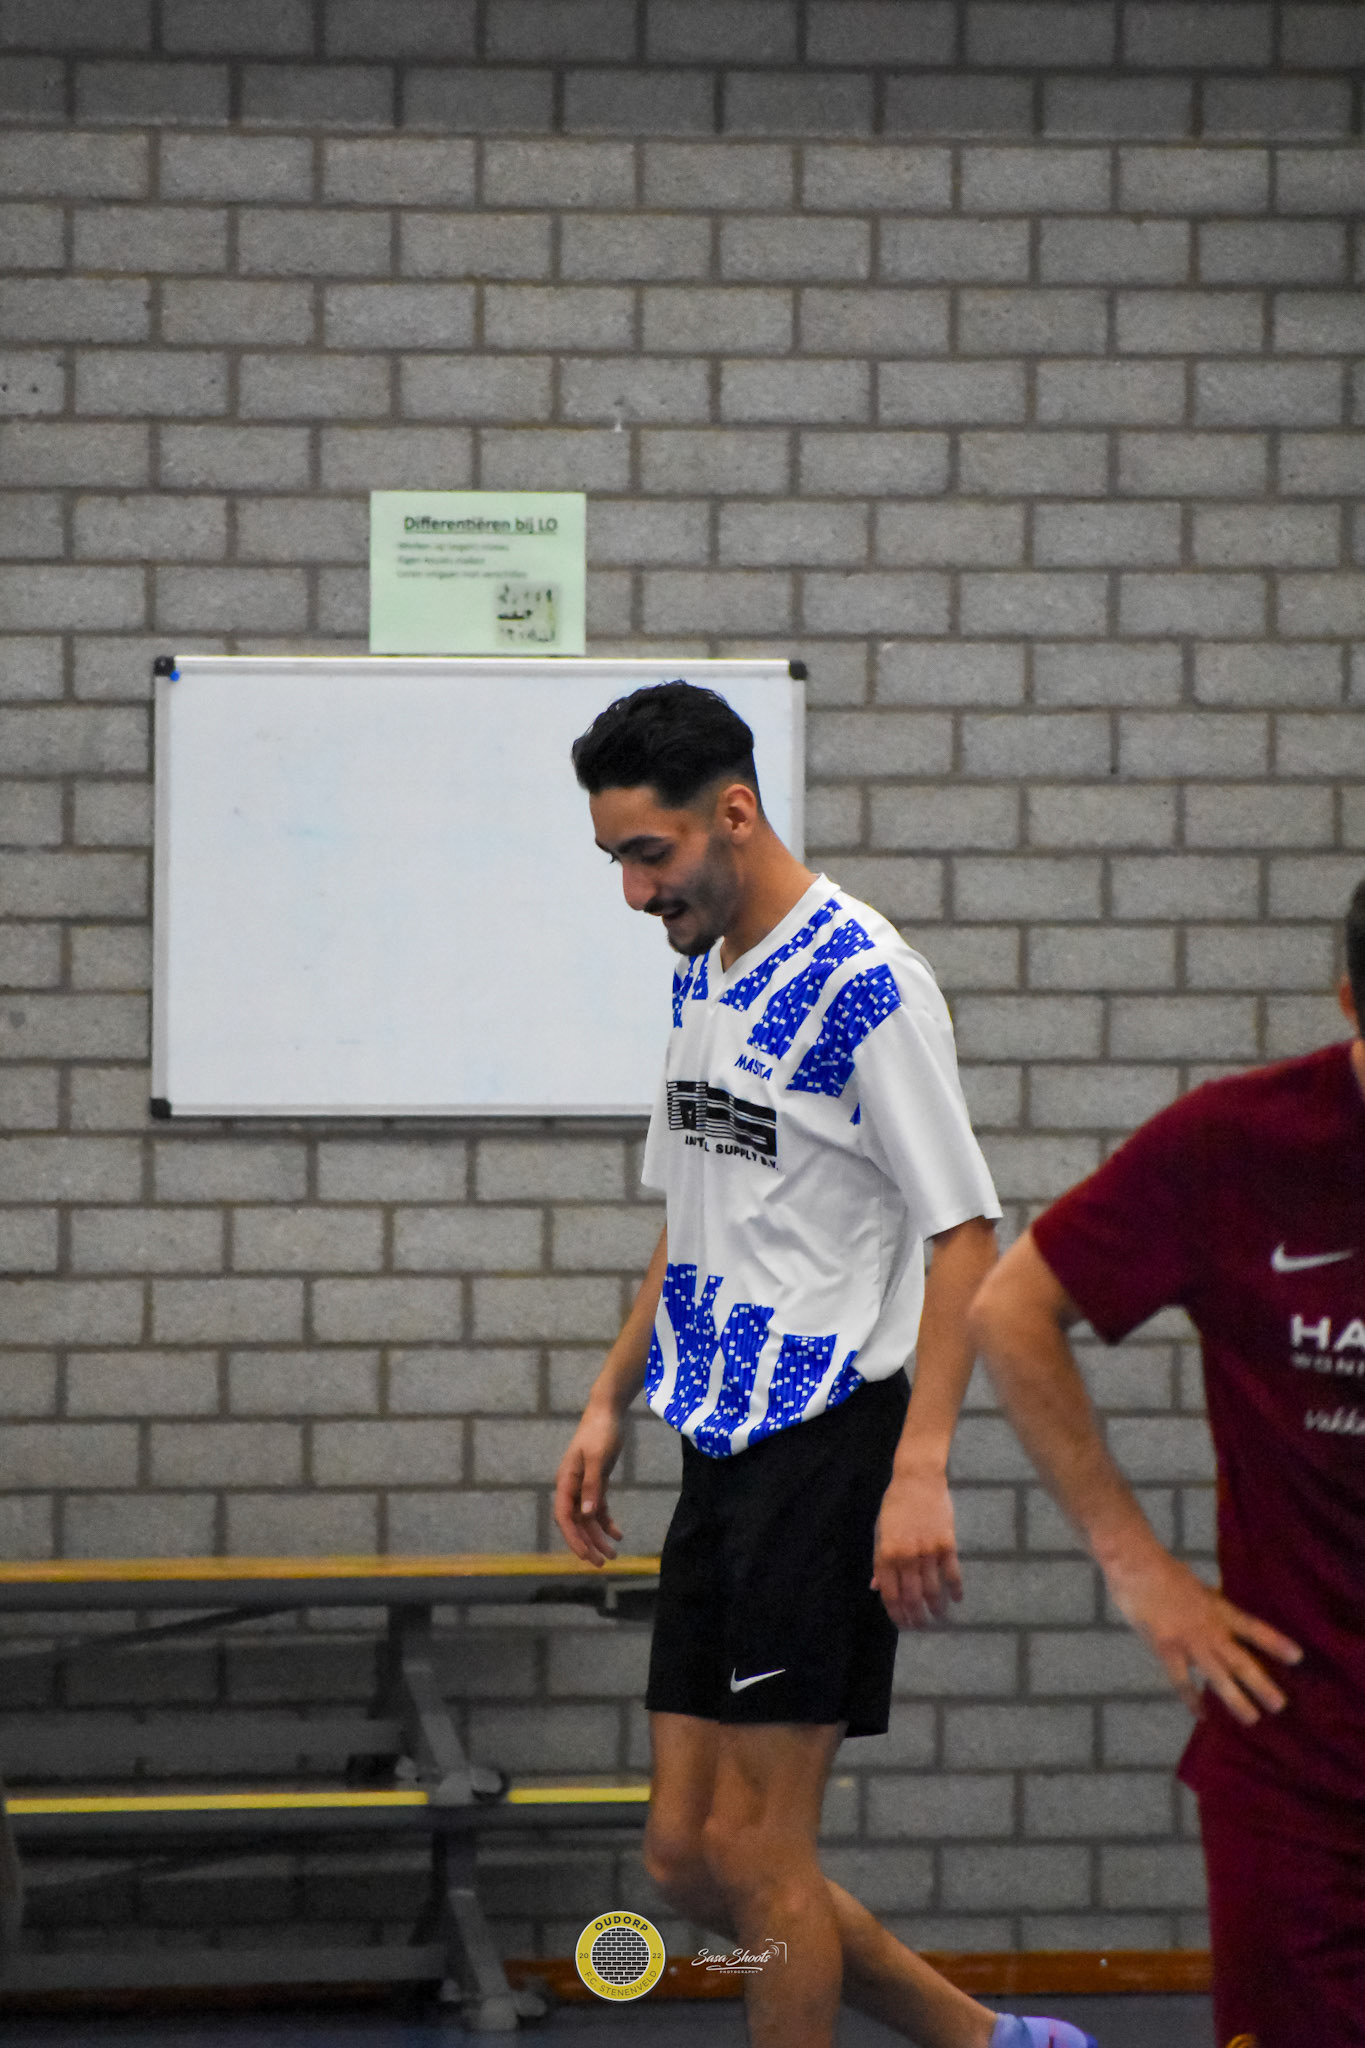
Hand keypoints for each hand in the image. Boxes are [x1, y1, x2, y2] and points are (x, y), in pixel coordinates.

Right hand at [553, 1405, 624, 1565]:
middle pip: (576, 1523)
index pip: (565, 1517)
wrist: (607, 1411)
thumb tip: (586, 1515)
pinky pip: (598, 1508)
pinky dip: (606, 1522)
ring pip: (587, 1519)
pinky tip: (618, 1534)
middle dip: (587, 1544)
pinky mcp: (596, 1482)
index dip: (574, 1539)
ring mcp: (583, 1485)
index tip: (586, 1556)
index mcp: (566, 1481)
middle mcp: (571, 1487)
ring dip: (598, 1537)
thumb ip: (592, 1487)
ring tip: (613, 1555)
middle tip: (602, 1563)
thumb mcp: (599, 1459)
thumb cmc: (601, 1432)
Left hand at [872, 1468, 963, 1628]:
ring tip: (938, 1617)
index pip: (890, 1594)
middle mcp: (906, 1557)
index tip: (902, 1624)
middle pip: (911, 1596)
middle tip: (921, 1626)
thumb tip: (876, 1587)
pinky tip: (957, 1599)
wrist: (918, 1480)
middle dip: (916, 1616)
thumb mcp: (880, 1531)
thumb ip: (879, 1561)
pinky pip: (952, 1573)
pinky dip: (955, 1589)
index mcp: (886, 1554)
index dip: (896, 1613)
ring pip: (933, 1590)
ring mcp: (927, 1552)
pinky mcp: (947, 1545)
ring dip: (936, 1608)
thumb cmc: (895, 1505)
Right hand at [1105, 1547, 1302, 1725]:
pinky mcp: (1167, 1649)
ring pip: (1218, 1675)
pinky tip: (1201, 1715)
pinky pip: (1181, 1680)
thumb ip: (1206, 1601)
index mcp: (1218, 1608)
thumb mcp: (1194, 1585)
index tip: (1298, 1657)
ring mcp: (1190, 1641)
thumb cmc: (1162, 1570)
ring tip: (1252, 1719)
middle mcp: (1210, 1628)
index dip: (1275, 1642)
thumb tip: (1215, 1607)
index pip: (1252, 1627)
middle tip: (1279, 1705)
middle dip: (1261, 1683)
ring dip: (1236, 1698)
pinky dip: (1191, 1699)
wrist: (1136, 1566)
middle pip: (1240, 1659)